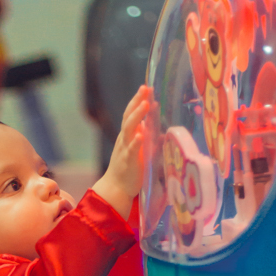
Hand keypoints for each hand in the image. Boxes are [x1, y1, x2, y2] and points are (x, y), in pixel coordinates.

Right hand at [93, 85, 156, 218]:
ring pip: (129, 128)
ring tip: (145, 104)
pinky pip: (131, 150)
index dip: (138, 100)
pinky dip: (135, 142)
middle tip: (145, 88)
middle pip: (128, 116)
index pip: (132, 114)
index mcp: (128, 135)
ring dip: (136, 115)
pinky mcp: (128, 161)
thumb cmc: (130, 169)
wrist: (116, 187)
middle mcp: (125, 139)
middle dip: (136, 101)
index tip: (146, 87)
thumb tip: (160, 131)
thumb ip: (148, 140)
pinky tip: (140, 135)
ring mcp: (125, 149)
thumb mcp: (140, 151)